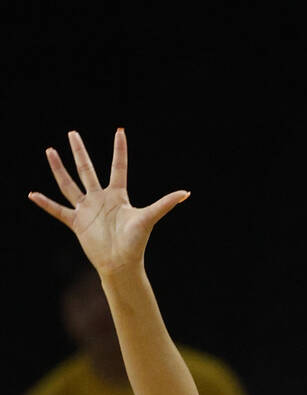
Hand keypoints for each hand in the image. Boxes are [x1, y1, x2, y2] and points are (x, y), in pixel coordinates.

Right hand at [28, 129, 188, 278]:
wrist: (121, 263)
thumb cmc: (136, 242)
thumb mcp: (149, 218)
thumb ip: (165, 203)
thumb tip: (186, 193)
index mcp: (118, 195)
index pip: (119, 167)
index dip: (120, 150)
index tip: (120, 131)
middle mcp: (100, 199)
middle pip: (87, 169)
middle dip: (79, 151)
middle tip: (72, 132)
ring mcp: (87, 210)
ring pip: (69, 184)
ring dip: (59, 169)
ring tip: (49, 151)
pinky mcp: (77, 223)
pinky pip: (58, 210)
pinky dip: (45, 203)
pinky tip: (32, 195)